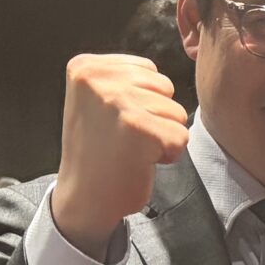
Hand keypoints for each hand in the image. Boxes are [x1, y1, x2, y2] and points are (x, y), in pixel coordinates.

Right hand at [48, 52, 188, 252]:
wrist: (84, 197)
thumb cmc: (98, 151)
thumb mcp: (97, 99)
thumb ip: (122, 78)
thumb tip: (164, 70)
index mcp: (86, 66)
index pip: (147, 69)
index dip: (142, 100)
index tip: (114, 121)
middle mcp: (98, 79)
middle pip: (165, 87)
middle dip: (155, 116)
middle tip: (124, 138)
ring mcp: (117, 101)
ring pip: (176, 111)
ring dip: (161, 135)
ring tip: (131, 149)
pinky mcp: (138, 128)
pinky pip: (180, 136)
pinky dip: (168, 154)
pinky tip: (140, 161)